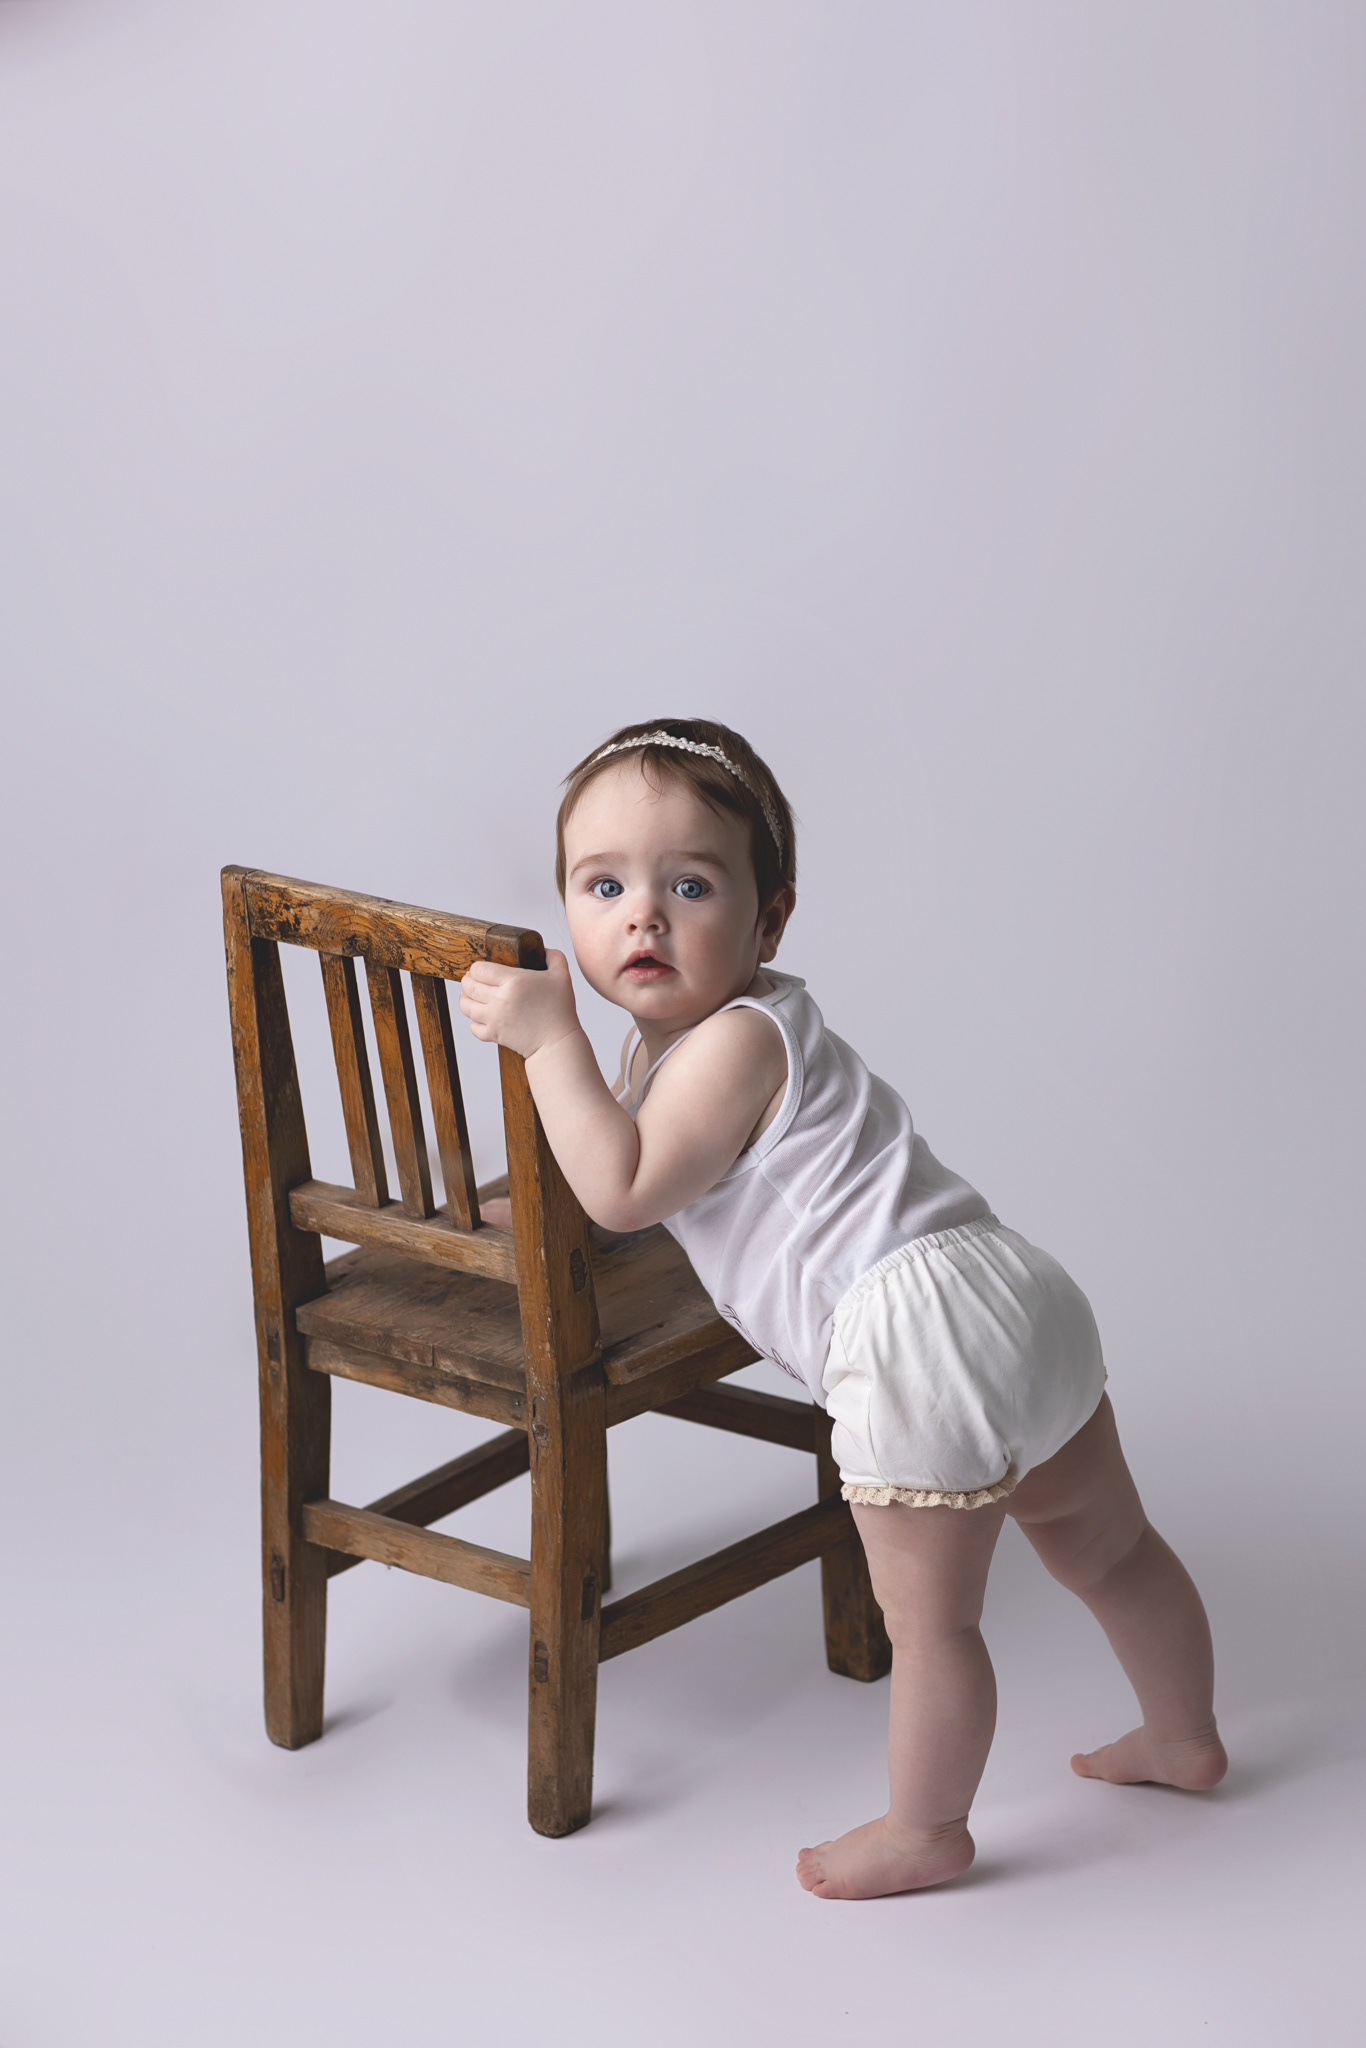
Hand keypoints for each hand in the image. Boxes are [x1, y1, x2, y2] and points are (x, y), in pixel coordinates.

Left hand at [458, 950, 580, 1059]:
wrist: (558, 1042)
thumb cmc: (560, 1010)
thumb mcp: (562, 976)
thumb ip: (553, 957)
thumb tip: (542, 950)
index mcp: (514, 981)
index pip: (479, 969)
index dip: (477, 967)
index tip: (483, 969)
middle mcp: (500, 999)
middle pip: (468, 985)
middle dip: (468, 980)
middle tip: (474, 979)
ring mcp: (494, 1018)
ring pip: (465, 1005)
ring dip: (466, 998)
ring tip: (473, 996)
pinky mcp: (493, 1034)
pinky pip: (472, 1027)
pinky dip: (474, 1021)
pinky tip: (482, 1016)